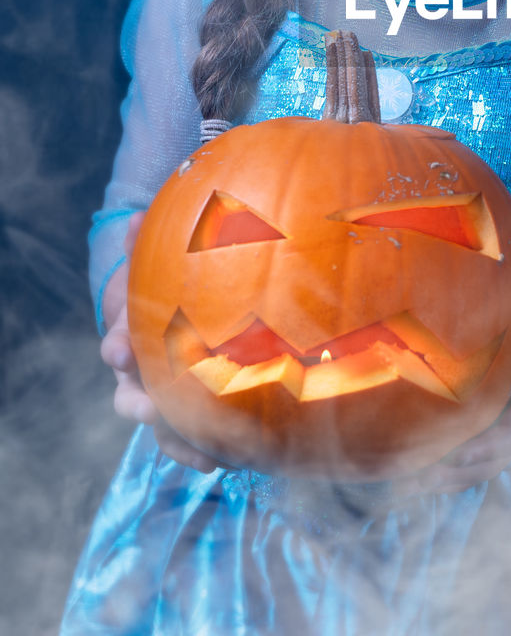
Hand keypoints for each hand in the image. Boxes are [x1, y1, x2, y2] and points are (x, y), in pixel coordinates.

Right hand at [100, 213, 217, 472]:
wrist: (186, 302)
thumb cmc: (168, 278)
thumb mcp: (158, 257)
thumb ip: (148, 239)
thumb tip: (135, 218)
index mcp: (131, 336)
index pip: (118, 344)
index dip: (119, 346)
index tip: (120, 350)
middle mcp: (141, 373)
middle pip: (131, 396)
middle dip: (140, 403)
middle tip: (152, 407)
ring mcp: (165, 396)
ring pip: (161, 426)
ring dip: (177, 438)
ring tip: (203, 453)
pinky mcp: (193, 411)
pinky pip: (193, 438)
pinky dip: (204, 449)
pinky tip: (225, 458)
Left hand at [397, 303, 510, 495]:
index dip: (486, 445)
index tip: (457, 452)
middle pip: (482, 464)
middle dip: (447, 472)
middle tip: (409, 473)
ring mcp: (497, 441)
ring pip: (466, 472)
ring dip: (432, 479)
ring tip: (395, 480)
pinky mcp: (481, 439)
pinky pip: (456, 465)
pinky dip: (430, 473)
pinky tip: (398, 474)